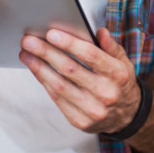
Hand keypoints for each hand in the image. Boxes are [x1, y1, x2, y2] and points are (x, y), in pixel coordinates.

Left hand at [20, 27, 142, 134]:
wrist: (127, 116)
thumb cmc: (120, 83)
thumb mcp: (123, 62)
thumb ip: (111, 46)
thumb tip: (99, 31)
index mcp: (117, 74)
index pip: (91, 56)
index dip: (69, 44)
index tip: (51, 33)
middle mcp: (105, 93)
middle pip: (70, 69)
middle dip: (46, 53)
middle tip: (29, 41)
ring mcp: (92, 109)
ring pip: (59, 86)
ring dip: (39, 68)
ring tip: (26, 54)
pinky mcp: (80, 121)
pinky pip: (57, 99)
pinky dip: (44, 82)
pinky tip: (36, 70)